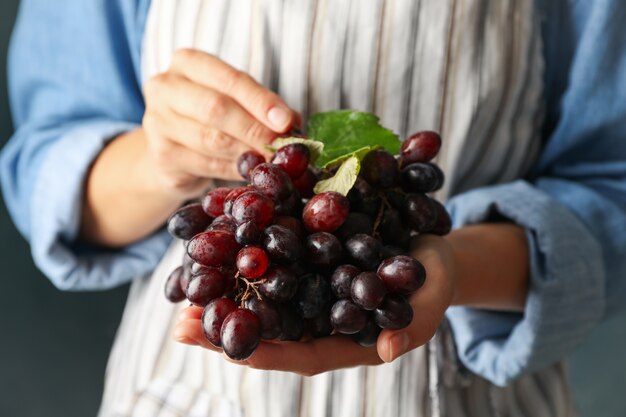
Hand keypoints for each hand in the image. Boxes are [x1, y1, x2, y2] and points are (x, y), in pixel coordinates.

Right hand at [142, 48, 299, 196]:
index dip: (260, 100)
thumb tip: (292, 123)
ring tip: (271, 159)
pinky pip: (207, 165)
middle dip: (255, 129)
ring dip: (247, 152)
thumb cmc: (209, 117)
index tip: (286, 120)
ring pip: (211, 140)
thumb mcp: (234, 101)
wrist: (170, 151)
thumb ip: (261, 106)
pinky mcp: (162, 156)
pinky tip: (250, 171)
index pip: (229, 79)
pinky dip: (234, 169)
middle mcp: (166, 87)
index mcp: (187, 63)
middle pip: (216, 108)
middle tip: (281, 145)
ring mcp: (158, 122)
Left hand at [173, 235, 456, 375]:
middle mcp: (313, 315)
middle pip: (265, 327)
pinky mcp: (304, 253)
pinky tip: (216, 236)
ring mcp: (306, 283)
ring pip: (258, 292)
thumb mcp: (429, 303)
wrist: (428, 245)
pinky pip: (270, 254)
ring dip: (222, 289)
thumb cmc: (432, 282)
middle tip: (180, 324)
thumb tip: (386, 351)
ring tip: (181, 286)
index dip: (263, 353)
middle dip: (223, 327)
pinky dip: (242, 248)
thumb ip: (410, 328)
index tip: (227, 352)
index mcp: (339, 339)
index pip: (296, 355)